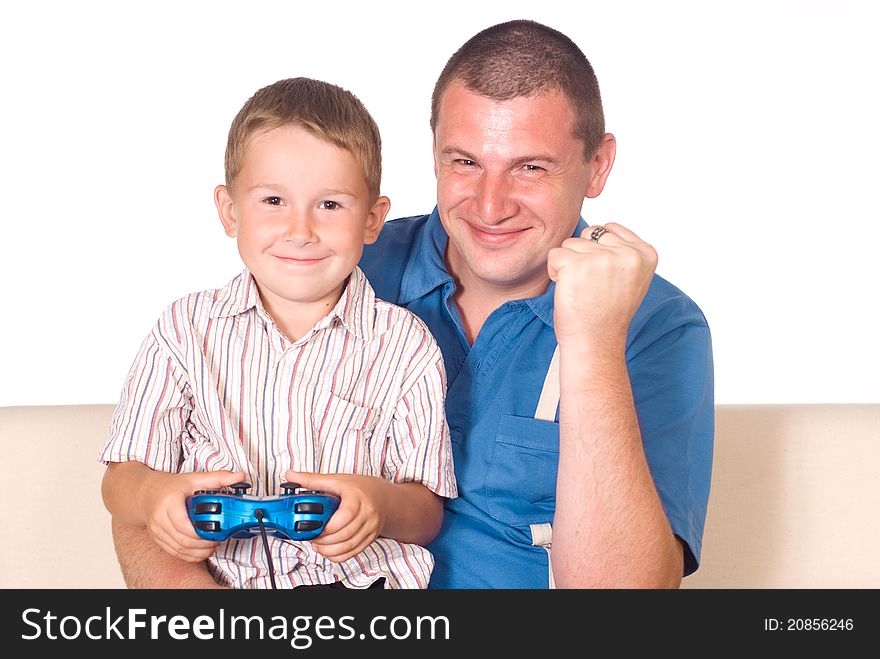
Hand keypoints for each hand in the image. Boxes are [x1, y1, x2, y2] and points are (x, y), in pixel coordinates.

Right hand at [141, 469, 245, 562]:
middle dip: (203, 545)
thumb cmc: (170, 486)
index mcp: (169, 503)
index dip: (201, 533)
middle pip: (183, 540)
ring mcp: (157, 531)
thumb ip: (218, 477)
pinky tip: (200, 551)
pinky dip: (189, 555)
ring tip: (212, 546)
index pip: (184, 525)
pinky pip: (174, 552)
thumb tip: (240, 476)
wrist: (146, 493)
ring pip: (178, 549)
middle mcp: (160, 519)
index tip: (216, 532)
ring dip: (197, 552)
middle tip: (217, 541)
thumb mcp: (194, 478)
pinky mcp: (157, 539)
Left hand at [284, 470, 386, 562]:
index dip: (327, 527)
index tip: (313, 527)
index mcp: (357, 498)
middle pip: (345, 534)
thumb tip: (291, 475)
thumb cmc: (360, 488)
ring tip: (318, 546)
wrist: (383, 497)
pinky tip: (328, 551)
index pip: (344, 517)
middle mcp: (367, 514)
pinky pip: (354, 552)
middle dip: (325, 540)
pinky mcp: (370, 538)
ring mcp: (370, 528)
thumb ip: (312, 479)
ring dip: (330, 550)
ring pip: (349, 546)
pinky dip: (338, 555)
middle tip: (312, 537)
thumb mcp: (337, 480)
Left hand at [547, 222, 656, 350]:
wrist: (595, 342)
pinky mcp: (577, 265)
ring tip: (582, 290)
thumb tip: (604, 228)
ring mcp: (603, 258)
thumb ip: (623, 250)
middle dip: (584, 257)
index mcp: (647, 252)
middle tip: (592, 287)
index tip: (606, 280)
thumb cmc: (607, 312)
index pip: (609, 229)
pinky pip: (555, 255)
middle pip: (589, 234)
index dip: (599, 253)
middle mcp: (628, 253)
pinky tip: (569, 292)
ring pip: (570, 243)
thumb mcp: (630, 276)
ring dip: (569, 266)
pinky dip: (555, 273)